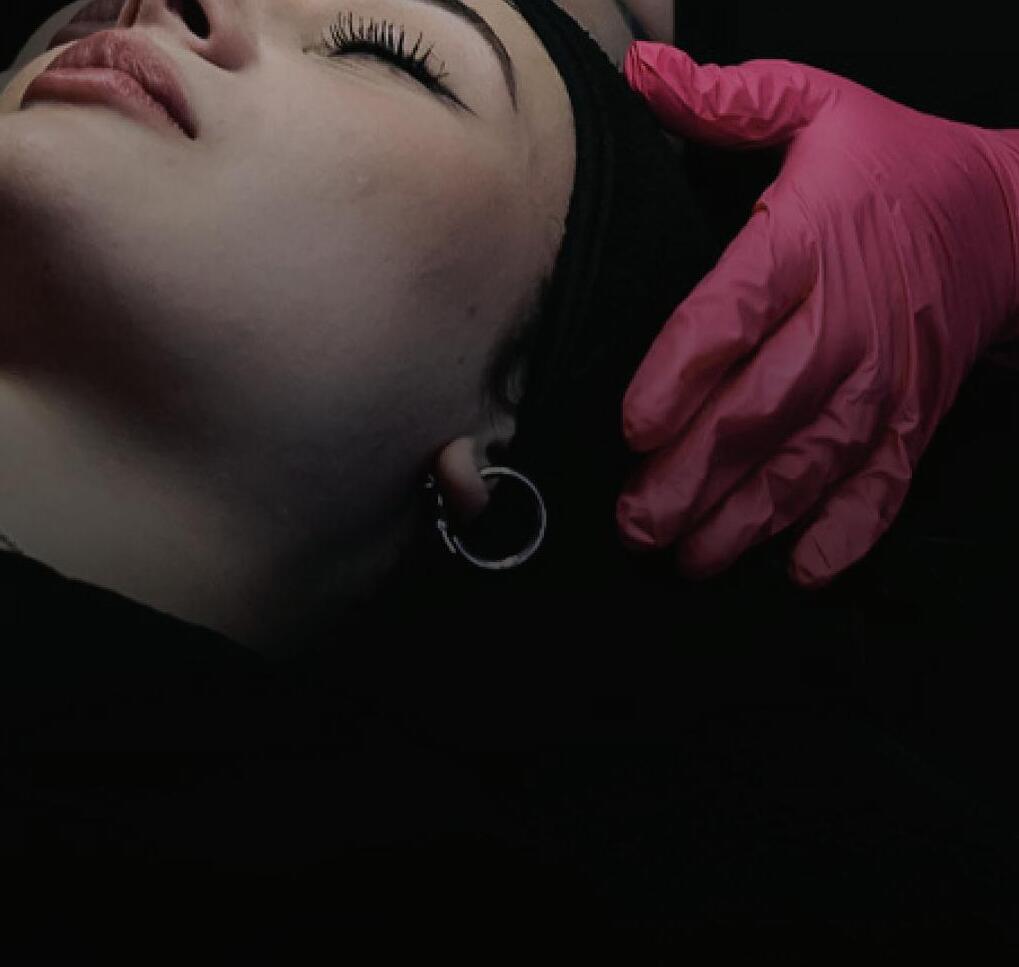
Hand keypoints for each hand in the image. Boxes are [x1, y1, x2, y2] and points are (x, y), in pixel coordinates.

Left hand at [615, 42, 1018, 588]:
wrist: (1005, 216)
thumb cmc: (893, 166)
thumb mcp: (817, 106)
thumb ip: (728, 100)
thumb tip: (644, 73)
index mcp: (808, 241)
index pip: (734, 314)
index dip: (682, 374)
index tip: (635, 426)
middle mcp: (845, 320)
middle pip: (761, 409)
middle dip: (694, 474)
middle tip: (638, 522)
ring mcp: (884, 380)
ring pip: (810, 463)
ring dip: (748, 519)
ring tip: (692, 557)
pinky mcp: (914, 419)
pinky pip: (883, 487)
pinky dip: (846, 533)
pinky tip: (801, 570)